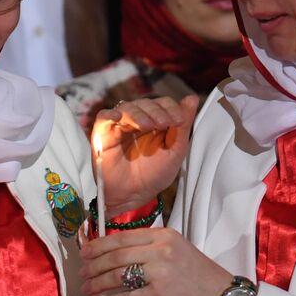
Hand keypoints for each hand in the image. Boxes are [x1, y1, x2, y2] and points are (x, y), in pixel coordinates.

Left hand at [80, 228, 230, 295]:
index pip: (122, 237)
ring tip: (88, 289)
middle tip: (82, 273)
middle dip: (93, 265)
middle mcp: (160, 250)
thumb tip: (116, 251)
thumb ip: (150, 246)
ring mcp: (160, 273)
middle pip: (115, 255)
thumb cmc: (198, 274)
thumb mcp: (177, 248)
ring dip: (98, 283)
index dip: (98, 246)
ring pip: (117, 276)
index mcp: (163, 235)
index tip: (85, 253)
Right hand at [95, 95, 197, 214]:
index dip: (170, 108)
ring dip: (138, 113)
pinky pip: (103, 117)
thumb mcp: (175, 151)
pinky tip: (118, 117)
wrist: (133, 197)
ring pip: (127, 107)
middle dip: (156, 110)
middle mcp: (137, 121)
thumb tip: (192, 98)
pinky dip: (110, 114)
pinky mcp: (103, 133)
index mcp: (156, 122)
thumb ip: (183, 125)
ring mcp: (119, 126)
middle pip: (145, 103)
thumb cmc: (153, 176)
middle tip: (164, 123)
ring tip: (147, 126)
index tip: (178, 120)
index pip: (162, 103)